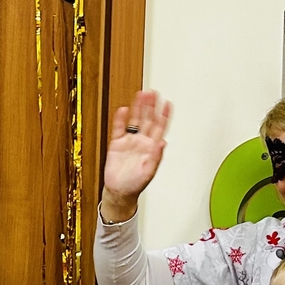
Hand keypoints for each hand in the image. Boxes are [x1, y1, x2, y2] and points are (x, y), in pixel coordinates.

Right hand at [100, 91, 171, 222]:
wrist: (119, 192)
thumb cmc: (135, 184)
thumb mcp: (149, 172)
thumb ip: (156, 157)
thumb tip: (163, 143)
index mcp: (152, 147)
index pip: (160, 127)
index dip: (164, 115)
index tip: (168, 103)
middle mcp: (142, 141)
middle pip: (148, 119)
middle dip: (151, 106)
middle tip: (153, 93)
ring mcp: (129, 141)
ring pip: (135, 120)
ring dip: (138, 108)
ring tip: (140, 95)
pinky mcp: (117, 144)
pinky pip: (119, 129)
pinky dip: (120, 119)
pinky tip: (123, 110)